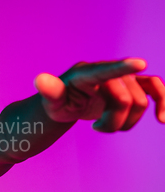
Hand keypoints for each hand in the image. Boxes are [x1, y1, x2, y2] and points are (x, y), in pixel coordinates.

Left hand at [34, 58, 164, 131]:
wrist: (69, 103)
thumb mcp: (52, 101)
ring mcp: (122, 77)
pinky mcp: (134, 85)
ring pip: (140, 102)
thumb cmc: (58, 102)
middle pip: (125, 100)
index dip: (121, 68)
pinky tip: (163, 119)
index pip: (103, 71)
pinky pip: (155, 90)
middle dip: (113, 121)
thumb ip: (49, 91)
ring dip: (126, 122)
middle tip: (95, 128)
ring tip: (106, 125)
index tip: (140, 64)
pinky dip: (163, 102)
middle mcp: (107, 71)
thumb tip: (40, 79)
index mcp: (85, 73)